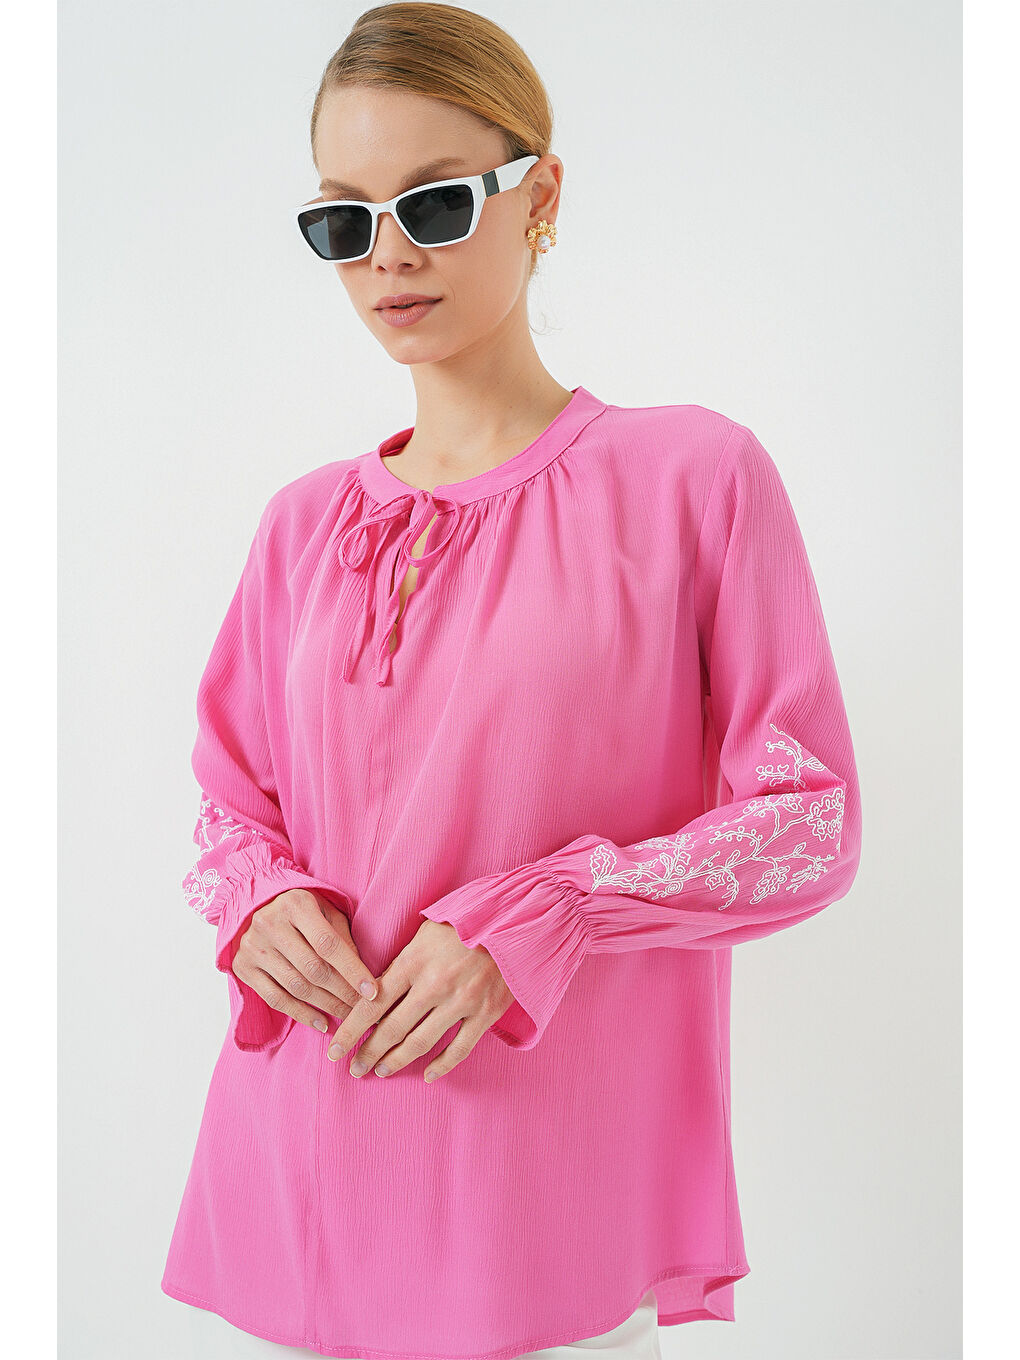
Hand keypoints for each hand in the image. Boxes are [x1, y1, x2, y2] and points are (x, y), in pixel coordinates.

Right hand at [231, 890, 378, 1032]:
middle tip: (363, 1010)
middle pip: (313, 969)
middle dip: (343, 993)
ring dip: (327, 1006)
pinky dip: (301, 1014)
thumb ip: (343, 937)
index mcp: (295, 904)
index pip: (328, 944)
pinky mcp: (243, 967)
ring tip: (348, 1017)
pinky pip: (275, 999)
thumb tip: (362, 976)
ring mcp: (253, 947)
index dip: (352, 970)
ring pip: (296, 987)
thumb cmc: (301, 910)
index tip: (372, 992)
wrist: (256, 906)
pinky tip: (322, 1023)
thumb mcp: (325, 910)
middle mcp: (270, 924)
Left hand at [327, 919, 513, 1080]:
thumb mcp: (426, 932)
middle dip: (368, 1052)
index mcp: (414, 961)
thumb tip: (374, 991)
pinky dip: (441, 1066)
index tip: (334, 1050)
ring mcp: (462, 1001)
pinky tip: (427, 1075)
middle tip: (354, 1068)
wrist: (516, 920)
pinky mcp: (486, 1013)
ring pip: (420, 1042)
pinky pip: (459, 1049)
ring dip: (395, 1061)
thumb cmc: (466, 923)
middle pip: (391, 1028)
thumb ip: (402, 961)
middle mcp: (434, 984)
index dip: (350, 1030)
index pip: (372, 1003)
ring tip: (380, 1071)